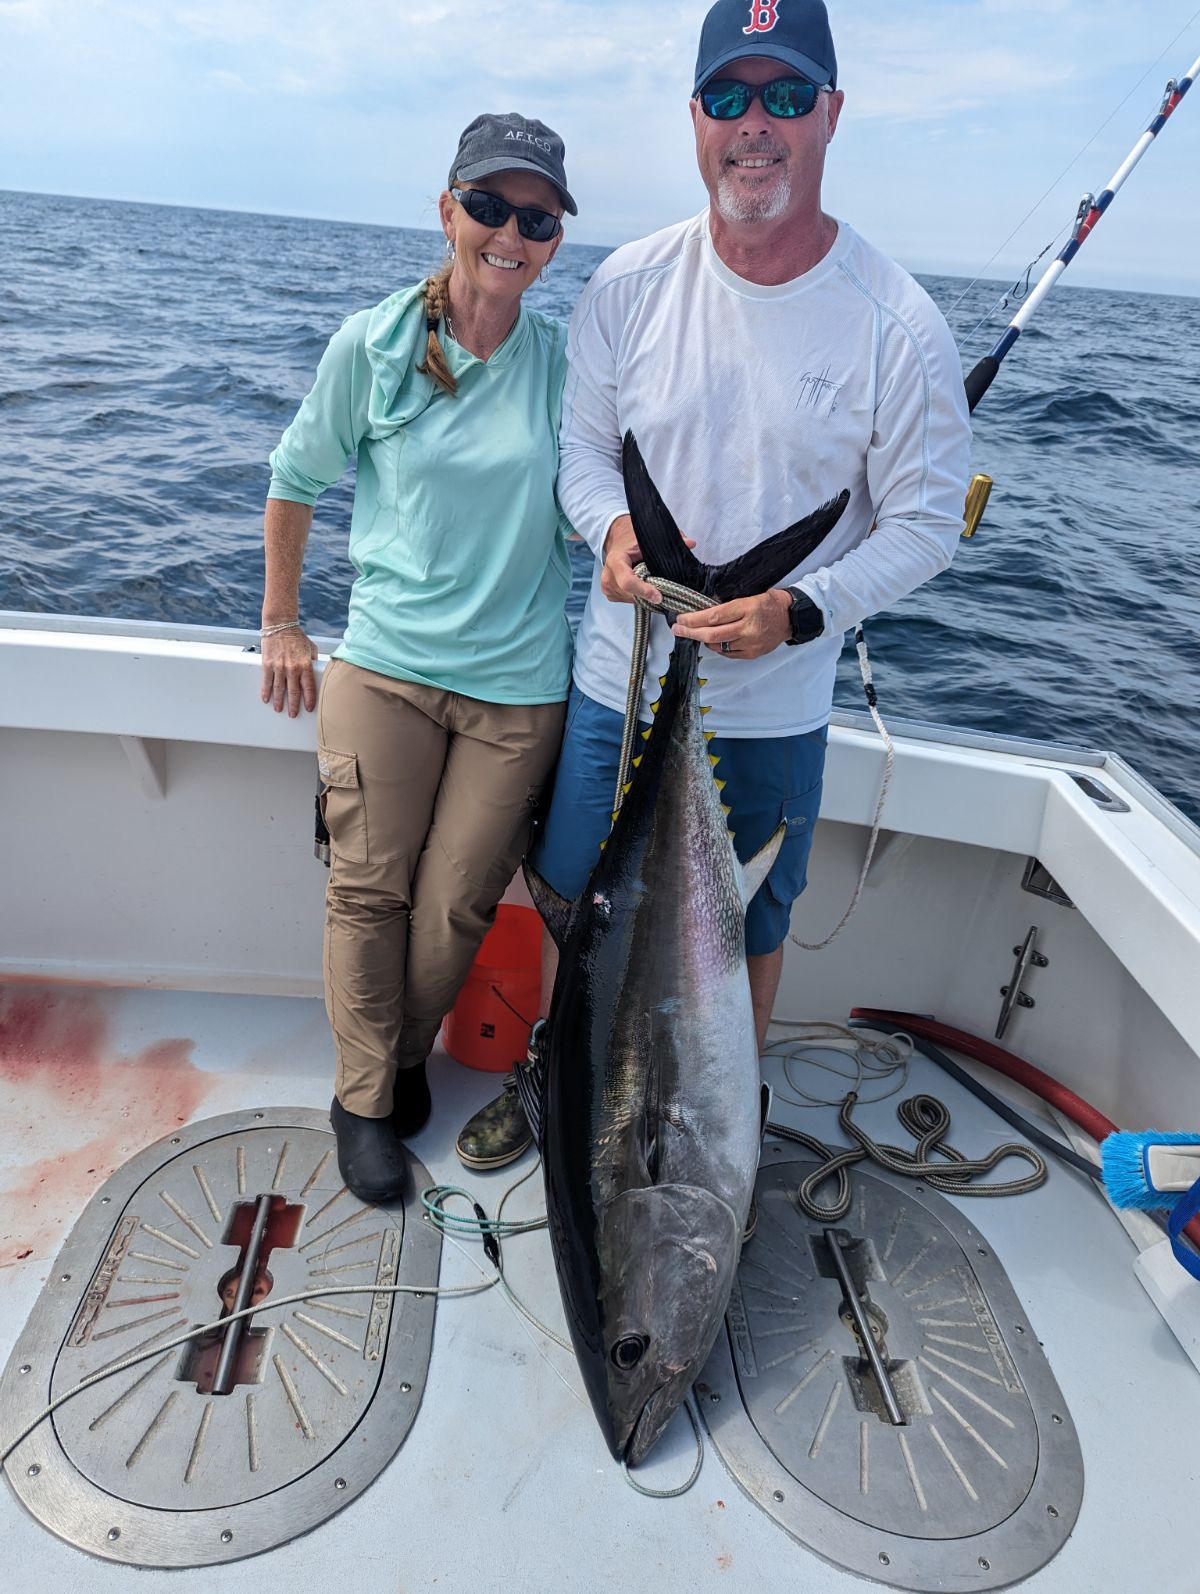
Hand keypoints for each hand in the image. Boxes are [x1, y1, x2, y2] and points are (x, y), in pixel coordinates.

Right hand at [261, 626, 317, 714]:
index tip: (309, 708)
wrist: (280, 624)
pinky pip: (267, 682)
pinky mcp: (267, 664)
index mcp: (305, 665)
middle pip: (294, 692)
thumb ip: (313, 661)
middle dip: (294, 706)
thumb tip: (316, 671)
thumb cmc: (296, 635)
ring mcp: (279, 667)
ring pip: (279, 689)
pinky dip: (266, 692)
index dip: (309, 700)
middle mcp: (293, 668)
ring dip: (279, 701)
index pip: (309, 687)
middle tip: (293, 714)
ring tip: (279, 709)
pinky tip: (266, 699)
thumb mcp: (311, 648)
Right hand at [599, 514, 696, 607]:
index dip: (644, 591)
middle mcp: (608, 575)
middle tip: (663, 588)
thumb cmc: (632, 538)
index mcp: (616, 560)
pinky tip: (643, 585)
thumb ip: (671, 540)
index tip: (659, 596)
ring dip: (644, 595)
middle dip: (649, 594)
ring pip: (631, 600)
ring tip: (652, 582)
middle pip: (632, 594)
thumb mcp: (650, 536)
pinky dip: (639, 596)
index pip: (628, 581)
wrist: (616, 539)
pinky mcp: (609, 593)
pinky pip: (628, 601)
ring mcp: (607, 586)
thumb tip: (690, 543)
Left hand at [671, 588, 791, 659]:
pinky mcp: (752, 654)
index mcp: (747, 608)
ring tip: (693, 633)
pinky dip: (717, 647)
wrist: (791, 618)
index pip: (714, 616)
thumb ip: (728, 604)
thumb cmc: (769, 603)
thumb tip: (704, 609)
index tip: (681, 618)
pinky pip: (728, 653)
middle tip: (677, 629)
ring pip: (718, 645)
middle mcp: (748, 628)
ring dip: (702, 639)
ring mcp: (750, 643)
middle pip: (712, 634)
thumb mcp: (750, 594)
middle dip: (691, 632)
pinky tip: (711, 640)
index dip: (694, 619)